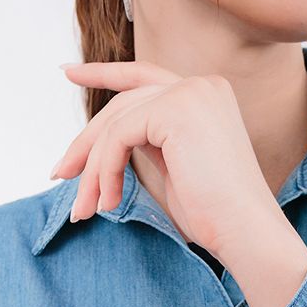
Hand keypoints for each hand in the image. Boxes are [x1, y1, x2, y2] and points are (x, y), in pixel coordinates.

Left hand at [51, 60, 291, 262]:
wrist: (245, 233)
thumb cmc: (217, 217)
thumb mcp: (176, 170)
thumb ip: (150, 143)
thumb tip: (106, 141)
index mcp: (207, 96)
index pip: (143, 77)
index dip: (103, 73)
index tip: (68, 74)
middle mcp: (201, 86)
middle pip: (122, 103)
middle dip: (86, 142)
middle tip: (60, 174)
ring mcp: (190, 94)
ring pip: (116, 122)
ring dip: (94, 169)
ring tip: (86, 208)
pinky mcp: (175, 110)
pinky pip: (118, 136)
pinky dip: (106, 171)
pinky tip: (110, 202)